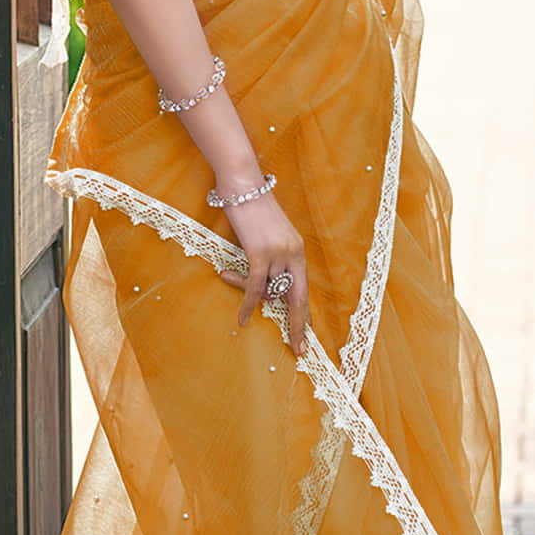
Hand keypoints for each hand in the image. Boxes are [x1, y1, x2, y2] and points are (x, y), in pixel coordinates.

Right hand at [215, 188, 309, 355]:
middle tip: (300, 350)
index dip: (305, 315)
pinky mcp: (260, 253)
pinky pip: (255, 287)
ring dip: (247, 292)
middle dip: (299, 327)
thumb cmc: (250, 210)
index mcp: (298, 251)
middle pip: (299, 299)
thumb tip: (261, 292)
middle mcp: (293, 254)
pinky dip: (248, 304)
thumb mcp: (266, 238)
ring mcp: (279, 253)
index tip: (307, 335)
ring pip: (266, 290)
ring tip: (227, 273)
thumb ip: (269, 262)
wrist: (242, 184)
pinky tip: (242, 319)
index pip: (304, 290)